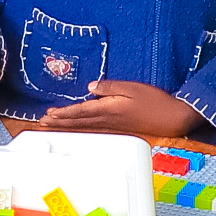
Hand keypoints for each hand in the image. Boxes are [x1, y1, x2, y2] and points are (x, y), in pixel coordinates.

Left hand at [33, 81, 202, 138]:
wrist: (172, 117)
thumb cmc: (155, 101)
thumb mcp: (132, 88)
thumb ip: (110, 87)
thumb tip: (90, 88)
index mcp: (109, 108)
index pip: (80, 111)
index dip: (63, 113)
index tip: (49, 114)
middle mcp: (108, 119)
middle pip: (79, 121)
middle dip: (60, 121)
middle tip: (43, 122)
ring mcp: (113, 125)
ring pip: (85, 126)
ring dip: (68, 125)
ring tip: (53, 124)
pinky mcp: (120, 127)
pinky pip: (95, 128)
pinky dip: (82, 127)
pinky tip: (78, 127)